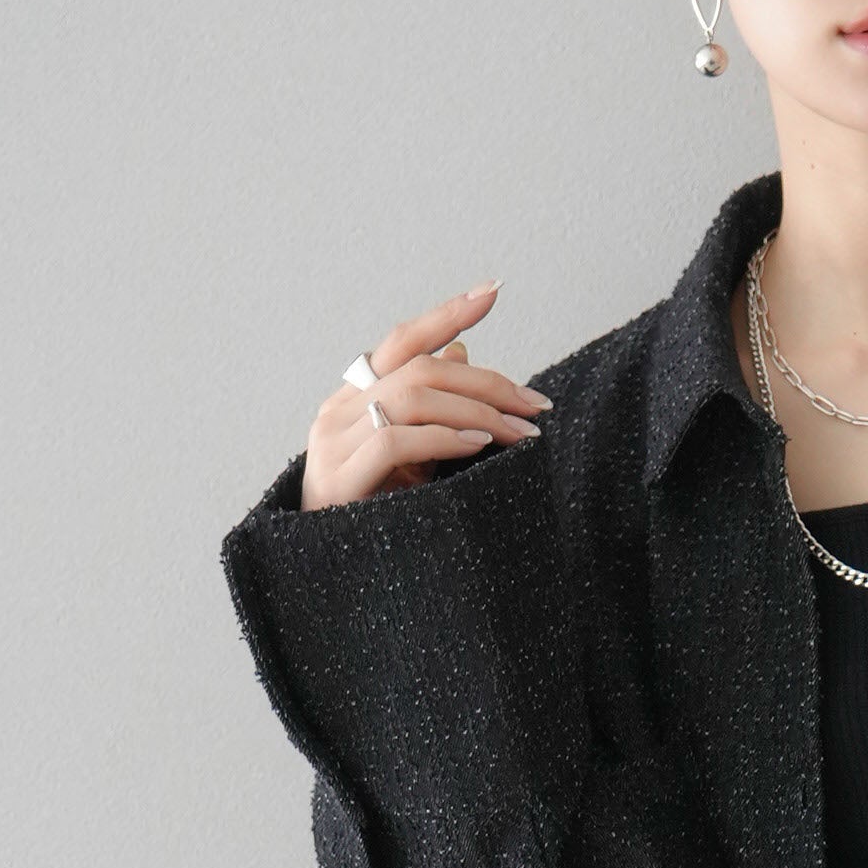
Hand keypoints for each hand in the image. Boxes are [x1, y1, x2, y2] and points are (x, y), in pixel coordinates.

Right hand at [301, 285, 550, 508]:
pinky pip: (395, 440)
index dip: (448, 313)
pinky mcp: (337, 478)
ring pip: (412, 397)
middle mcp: (338, 409)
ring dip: (477, 411)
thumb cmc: (378, 516)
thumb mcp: (413, 457)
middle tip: (535, 406)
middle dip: (488, 382)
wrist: (332, 576)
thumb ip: (434, 408)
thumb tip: (464, 352)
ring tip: (519, 433)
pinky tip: (478, 447)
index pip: (403, 340)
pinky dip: (443, 438)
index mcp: (355, 396)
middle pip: (420, 367)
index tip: (494, 290)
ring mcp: (333, 442)